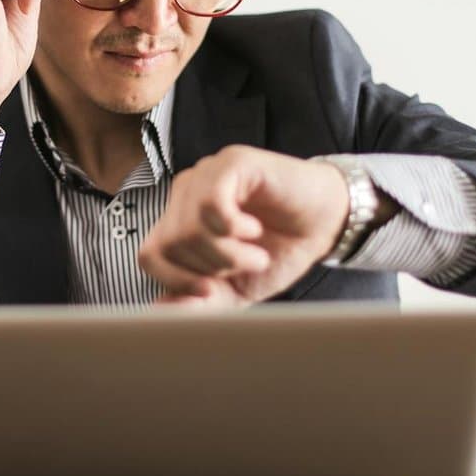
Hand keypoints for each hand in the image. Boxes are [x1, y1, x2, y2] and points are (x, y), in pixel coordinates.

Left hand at [137, 145, 350, 307]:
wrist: (326, 224)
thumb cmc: (280, 250)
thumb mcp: (237, 289)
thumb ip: (199, 302)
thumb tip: (159, 312)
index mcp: (180, 220)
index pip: (150, 255)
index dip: (176, 281)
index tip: (211, 290)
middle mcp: (186, 193)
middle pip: (169, 244)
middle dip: (210, 268)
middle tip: (245, 265)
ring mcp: (207, 175)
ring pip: (189, 228)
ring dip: (228, 254)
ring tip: (257, 252)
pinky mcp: (232, 163)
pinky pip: (211, 203)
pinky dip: (234, 228)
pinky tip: (254, 229)